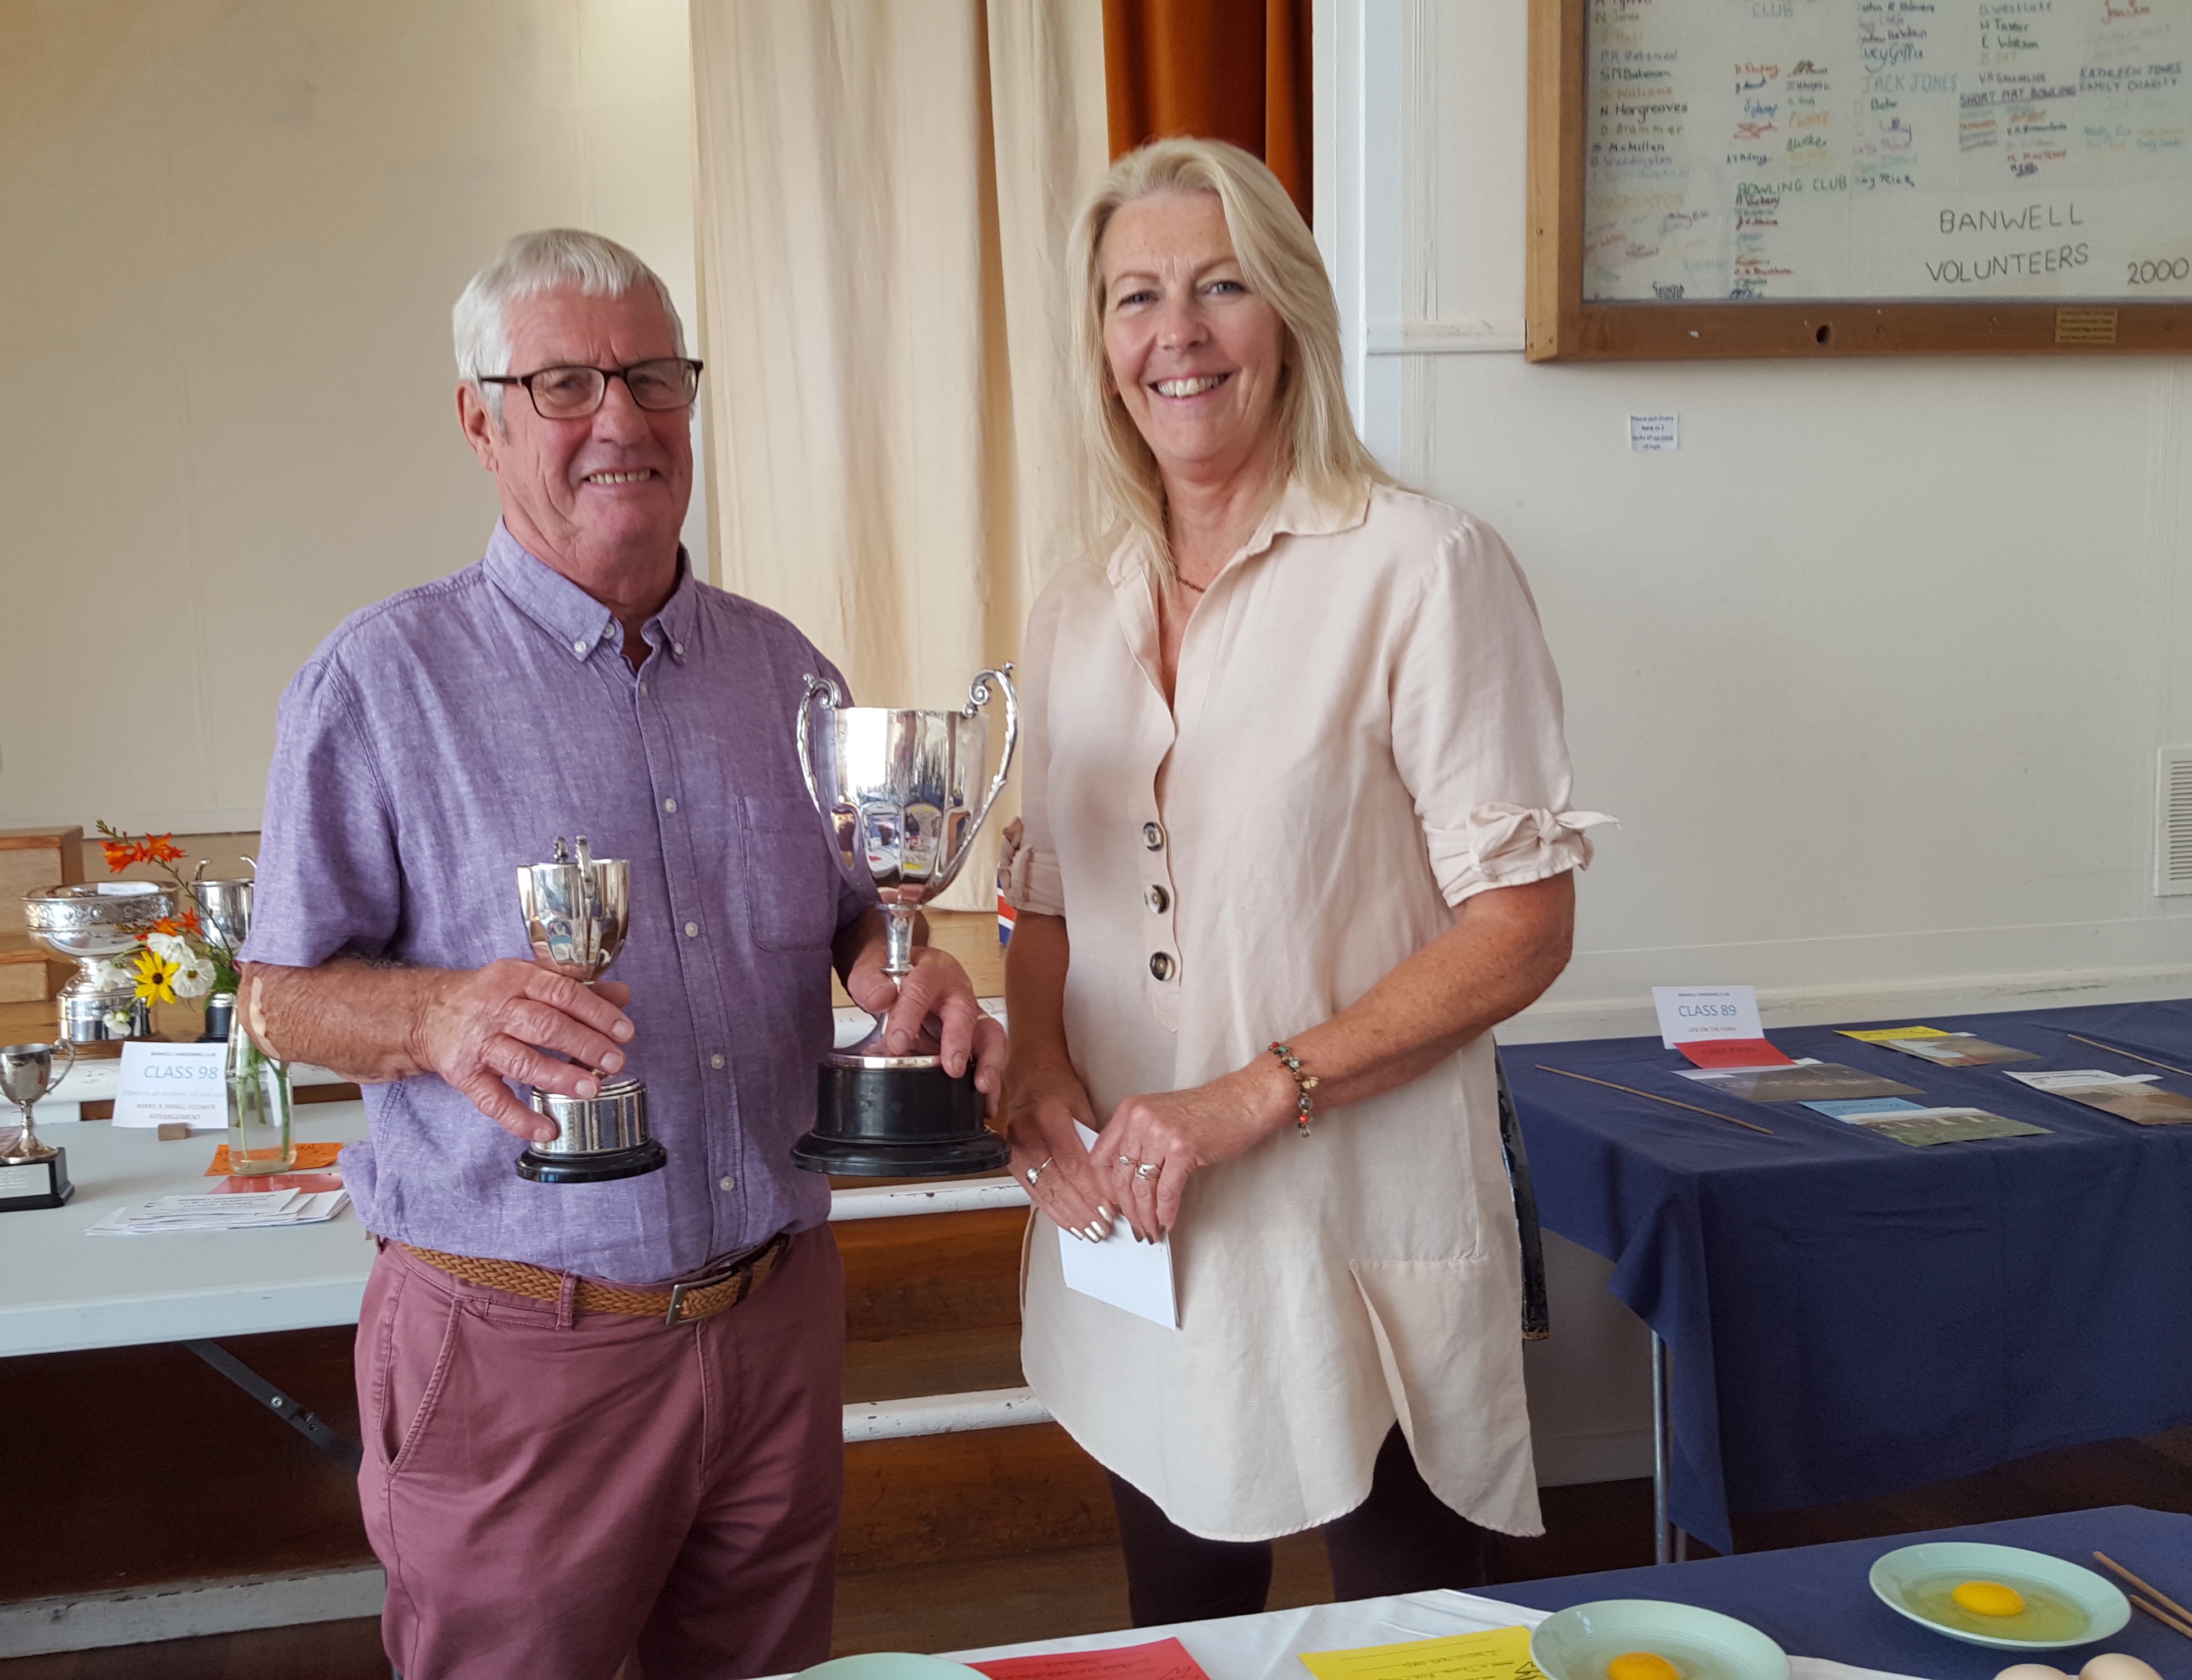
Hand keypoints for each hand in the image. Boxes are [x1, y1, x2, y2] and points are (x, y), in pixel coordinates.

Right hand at [407, 960, 636, 1143]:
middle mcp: (495, 1009)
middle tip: (615, 1062)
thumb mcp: (529, 980)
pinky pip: (492, 1100)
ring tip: (591, 1089)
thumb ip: (576, 988)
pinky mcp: (464, 1075)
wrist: (429, 1014)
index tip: (624, 1032)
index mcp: (516, 978)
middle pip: (545, 1026)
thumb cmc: (490, 996)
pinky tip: (546, 1129)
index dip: (597, 1012)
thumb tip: (623, 995)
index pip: (563, 993)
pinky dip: (519, 1118)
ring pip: (522, 1061)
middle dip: (584, 1045)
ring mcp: (478, 1043)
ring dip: (559, 1077)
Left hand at [843, 945, 1004, 1113]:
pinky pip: (986, 1056)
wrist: (899, 974)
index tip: (897, 1042)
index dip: (910, 1015)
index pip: (922, 988)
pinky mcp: (971, 1038)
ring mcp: (968, 1016)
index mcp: (931, 970)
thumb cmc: (890, 972)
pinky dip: (989, 1079)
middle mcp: (956, 991)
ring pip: (989, 1034)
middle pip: (965, 1013)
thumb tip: (881, 998)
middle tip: (952, 1068)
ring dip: (988, 1061)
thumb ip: (871, 982)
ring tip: (982, 1086)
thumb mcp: (871, 968)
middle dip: (960, 1041)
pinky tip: (986, 1102)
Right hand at [1001, 1059, 1113, 1241]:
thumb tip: (1110, 1180)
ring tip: (1089, 1231)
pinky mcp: (1011, 1161)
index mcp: (1048, 1116)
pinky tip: (1068, 1222)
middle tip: (1102, 1227)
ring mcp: (1015, 1149)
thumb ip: (1093, 1142)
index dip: (1091, 1190)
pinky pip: (1033, 1192)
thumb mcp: (1082, 1106)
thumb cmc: (1058, 1088)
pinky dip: (1053, 1211)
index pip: (1072, 1163)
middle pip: (1058, 1182)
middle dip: (1082, 1209)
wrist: (1029, 1076)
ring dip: (1069, 1215)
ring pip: (1044, 1192)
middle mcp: (1027, 1133)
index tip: (1109, 1208)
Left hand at [1094, 1060, 1294, 1240]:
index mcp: (1130, 1110)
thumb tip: (1124, 1181)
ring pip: (1143, 1187)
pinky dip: (1166, 1212)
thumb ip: (1137, 1141)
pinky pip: (1167, 1191)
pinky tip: (1167, 1222)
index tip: (1112, 1206)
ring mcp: (1161, 1133)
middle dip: (1127, 1208)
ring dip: (1145, 1215)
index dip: (1104, 1187)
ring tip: (1150, 1230)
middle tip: (1135, 1226)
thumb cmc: (1206, 1112)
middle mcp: (1140, 1119)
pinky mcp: (1183, 1149)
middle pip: (1121, 1176)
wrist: (1242, 1102)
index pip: (1101, 1156)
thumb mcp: (1159, 1118)